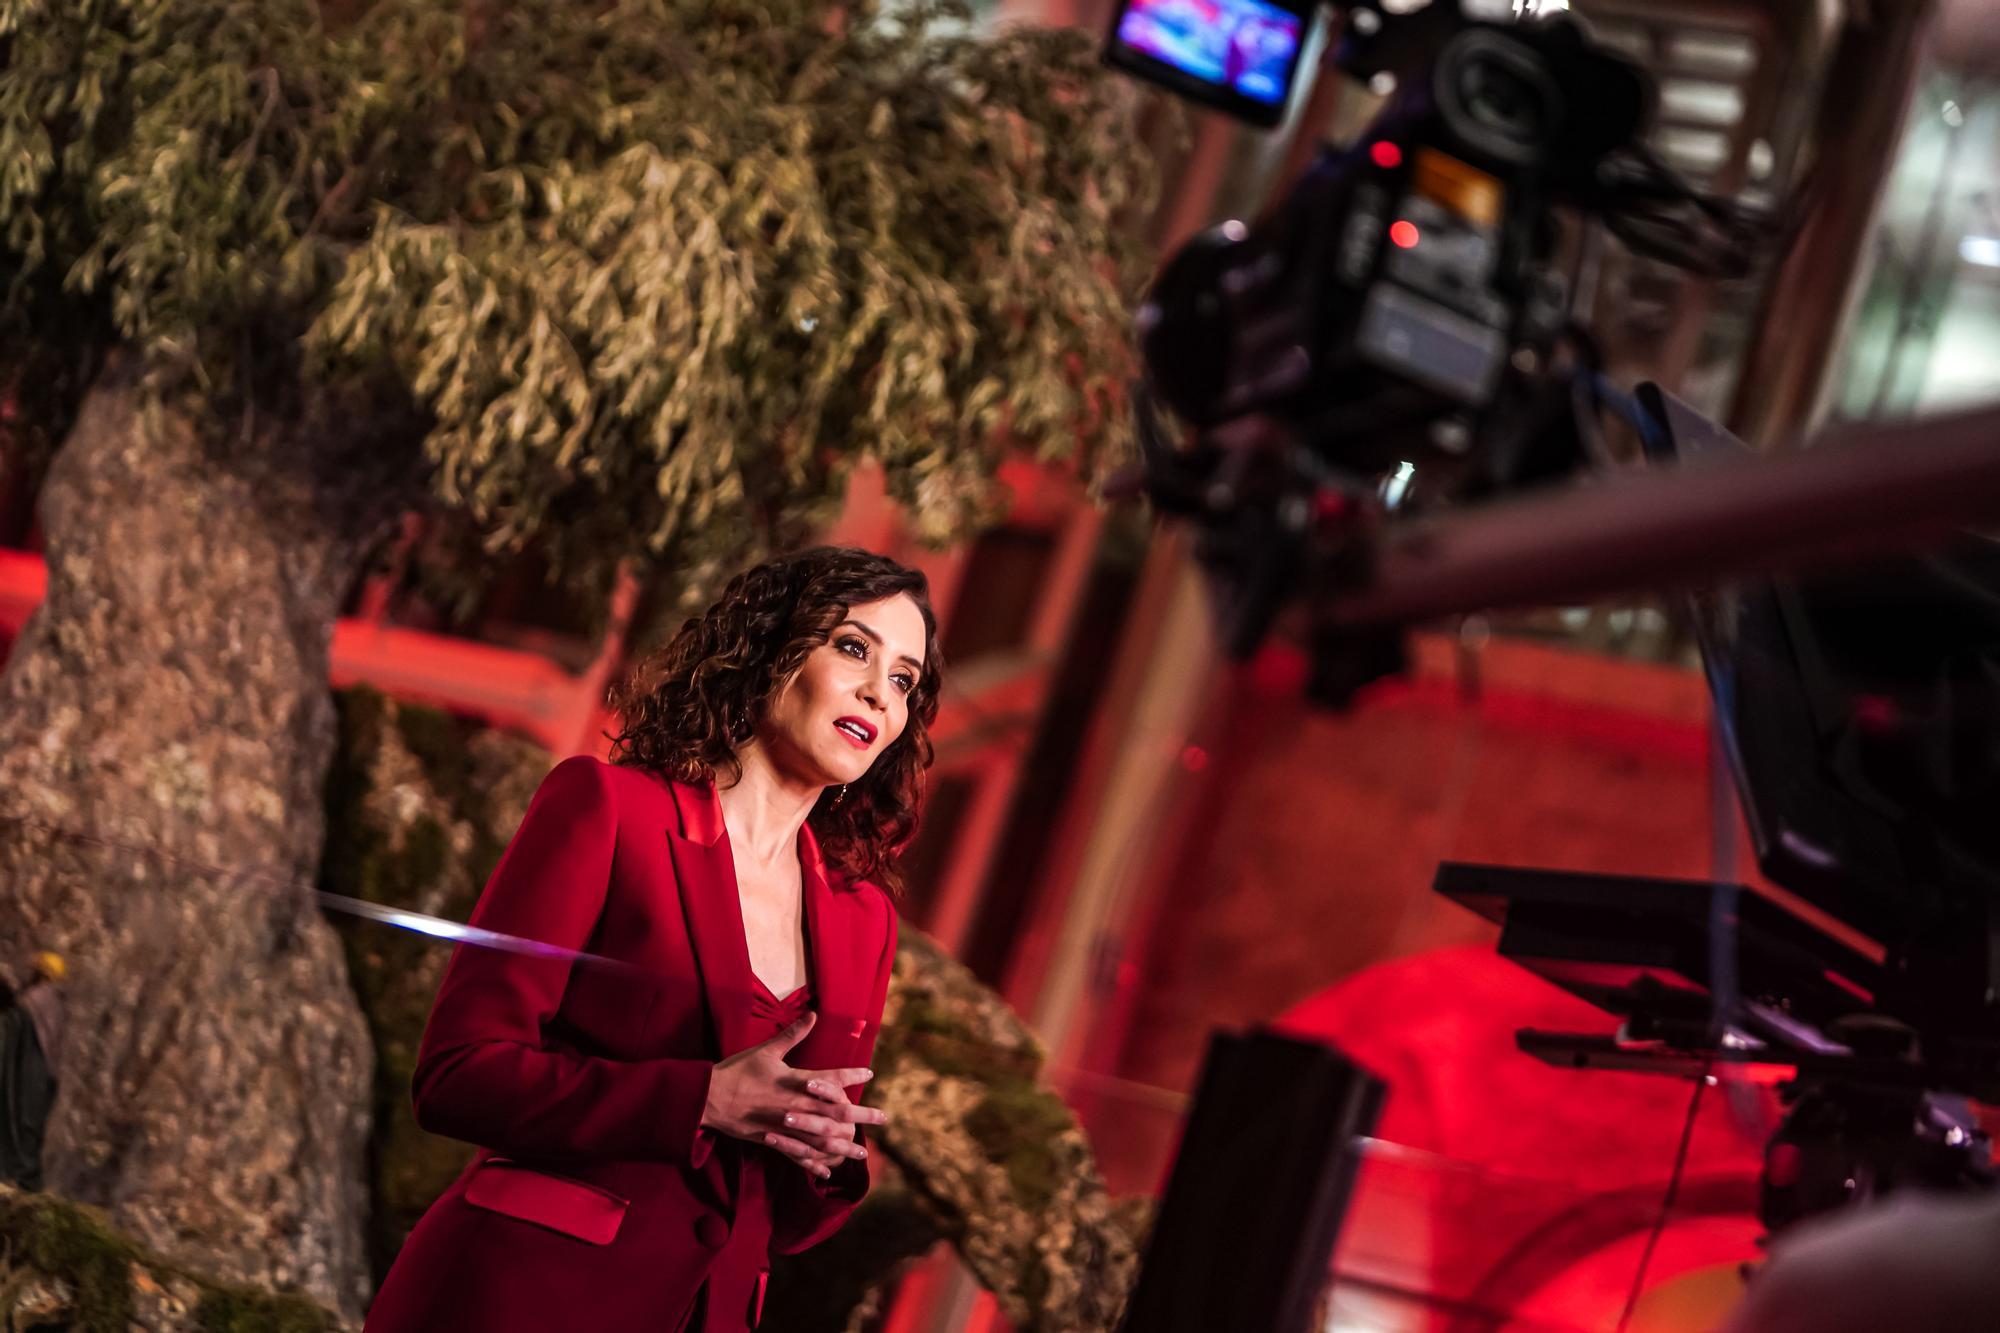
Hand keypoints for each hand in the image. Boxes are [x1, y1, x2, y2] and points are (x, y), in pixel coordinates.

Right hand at [700, 1011, 887, 1179]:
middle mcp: (795, 1105)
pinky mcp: (772, 1140)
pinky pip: (797, 1155)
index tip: (871, 1073)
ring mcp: (785, 1125)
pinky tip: (827, 1172)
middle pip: (835, 1112)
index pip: (831, 1078)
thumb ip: (792, 1035)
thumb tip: (814, 1015)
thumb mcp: (765, 1050)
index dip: (852, 1074)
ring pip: (821, 1138)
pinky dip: (813, 1164)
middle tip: (884, 1118)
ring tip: (863, 1152)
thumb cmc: (737, 1071)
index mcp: (795, 1081)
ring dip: (844, 1145)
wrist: (708, 1098)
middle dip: (861, 1115)